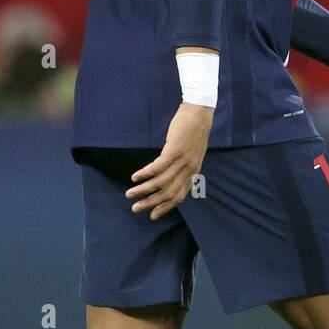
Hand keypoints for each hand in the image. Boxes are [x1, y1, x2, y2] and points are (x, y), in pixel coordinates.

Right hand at [126, 102, 211, 219]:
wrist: (199, 112)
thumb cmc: (193, 132)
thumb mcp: (192, 154)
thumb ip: (183, 167)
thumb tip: (170, 179)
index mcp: (193, 172)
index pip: (179, 196)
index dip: (165, 207)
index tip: (153, 216)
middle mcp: (189, 169)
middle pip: (168, 193)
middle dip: (150, 203)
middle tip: (135, 209)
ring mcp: (182, 160)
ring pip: (161, 182)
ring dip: (143, 190)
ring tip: (129, 193)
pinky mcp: (175, 150)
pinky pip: (157, 167)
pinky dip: (145, 174)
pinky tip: (135, 177)